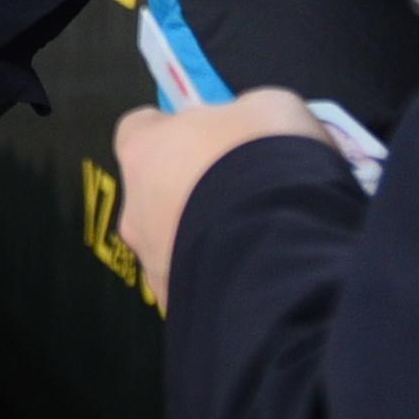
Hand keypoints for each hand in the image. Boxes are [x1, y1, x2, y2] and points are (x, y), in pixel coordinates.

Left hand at [110, 93, 344, 310]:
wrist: (284, 244)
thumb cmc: (266, 156)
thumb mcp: (267, 109)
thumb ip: (240, 119)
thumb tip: (239, 133)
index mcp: (144, 150)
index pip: (140, 130)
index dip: (174, 132)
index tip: (210, 139)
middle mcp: (135, 210)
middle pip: (154, 193)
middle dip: (190, 192)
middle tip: (242, 194)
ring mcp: (153, 265)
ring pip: (174, 245)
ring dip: (206, 240)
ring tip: (258, 241)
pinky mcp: (178, 309)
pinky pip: (198, 287)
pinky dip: (221, 279)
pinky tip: (258, 276)